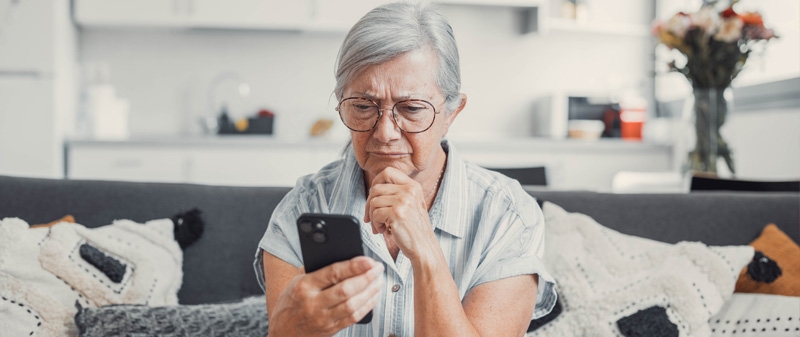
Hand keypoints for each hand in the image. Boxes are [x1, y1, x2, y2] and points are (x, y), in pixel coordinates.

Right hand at [268, 256, 383, 336]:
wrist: (283, 333)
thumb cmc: (291, 302)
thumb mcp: (296, 281)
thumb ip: (316, 269)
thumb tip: (343, 255)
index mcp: (304, 286)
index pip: (333, 273)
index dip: (354, 266)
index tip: (369, 260)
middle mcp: (313, 303)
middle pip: (346, 290)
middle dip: (367, 277)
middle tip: (378, 268)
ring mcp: (322, 318)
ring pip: (353, 304)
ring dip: (370, 291)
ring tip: (379, 280)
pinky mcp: (331, 329)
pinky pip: (354, 317)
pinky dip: (367, 305)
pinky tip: (373, 296)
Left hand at [364, 167, 437, 260]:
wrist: (424, 247)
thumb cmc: (414, 229)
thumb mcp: (410, 205)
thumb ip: (396, 194)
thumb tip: (372, 190)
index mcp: (413, 186)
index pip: (387, 172)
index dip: (376, 182)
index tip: (373, 197)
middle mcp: (409, 190)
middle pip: (376, 188)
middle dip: (369, 204)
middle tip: (370, 218)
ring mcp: (404, 201)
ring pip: (373, 202)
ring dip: (373, 217)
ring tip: (381, 226)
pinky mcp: (397, 214)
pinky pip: (375, 214)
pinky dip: (376, 224)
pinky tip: (384, 231)